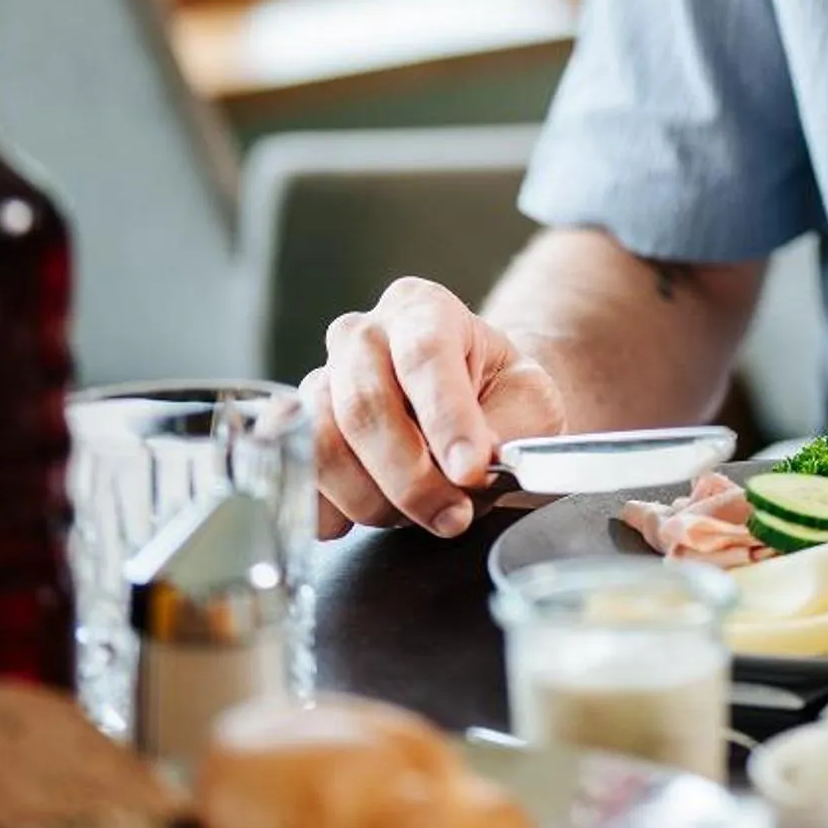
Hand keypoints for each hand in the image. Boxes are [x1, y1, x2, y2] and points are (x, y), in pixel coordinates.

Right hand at [306, 277, 565, 538]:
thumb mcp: (530, 404)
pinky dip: (330, 510)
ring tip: (421, 514)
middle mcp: (362, 335)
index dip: (446, 418)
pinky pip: (298, 477)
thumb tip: (471, 467)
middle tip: (454, 516)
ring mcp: (322, 380)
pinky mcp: (297, 431)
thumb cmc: (500, 398)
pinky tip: (365, 518)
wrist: (471, 406)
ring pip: (324, 446)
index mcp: (424, 308)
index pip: (425, 355)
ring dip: (375, 499)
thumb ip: (508, 430)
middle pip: (365, 405)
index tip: (471, 471)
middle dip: (411, 477)